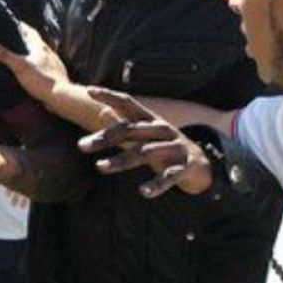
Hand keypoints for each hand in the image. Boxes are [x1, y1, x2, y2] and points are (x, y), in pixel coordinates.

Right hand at [0, 22, 70, 104]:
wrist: (60, 95)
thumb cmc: (41, 79)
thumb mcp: (19, 66)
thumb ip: (4, 55)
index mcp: (39, 47)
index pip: (31, 32)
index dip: (23, 27)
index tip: (16, 24)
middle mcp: (48, 53)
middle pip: (36, 42)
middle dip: (27, 40)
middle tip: (16, 39)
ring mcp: (54, 64)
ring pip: (42, 54)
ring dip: (33, 53)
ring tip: (23, 55)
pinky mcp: (56, 74)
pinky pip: (46, 66)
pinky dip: (39, 65)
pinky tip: (34, 71)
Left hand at [76, 88, 213, 197]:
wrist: (200, 165)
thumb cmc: (165, 148)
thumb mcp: (146, 135)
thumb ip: (126, 124)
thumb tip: (103, 112)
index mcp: (151, 120)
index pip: (129, 103)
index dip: (110, 95)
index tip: (89, 90)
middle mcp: (163, 130)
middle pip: (130, 130)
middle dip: (105, 137)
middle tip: (81, 146)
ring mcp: (175, 147)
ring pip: (145, 152)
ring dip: (121, 160)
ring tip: (99, 167)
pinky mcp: (185, 167)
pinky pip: (169, 177)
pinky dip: (157, 185)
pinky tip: (143, 192)